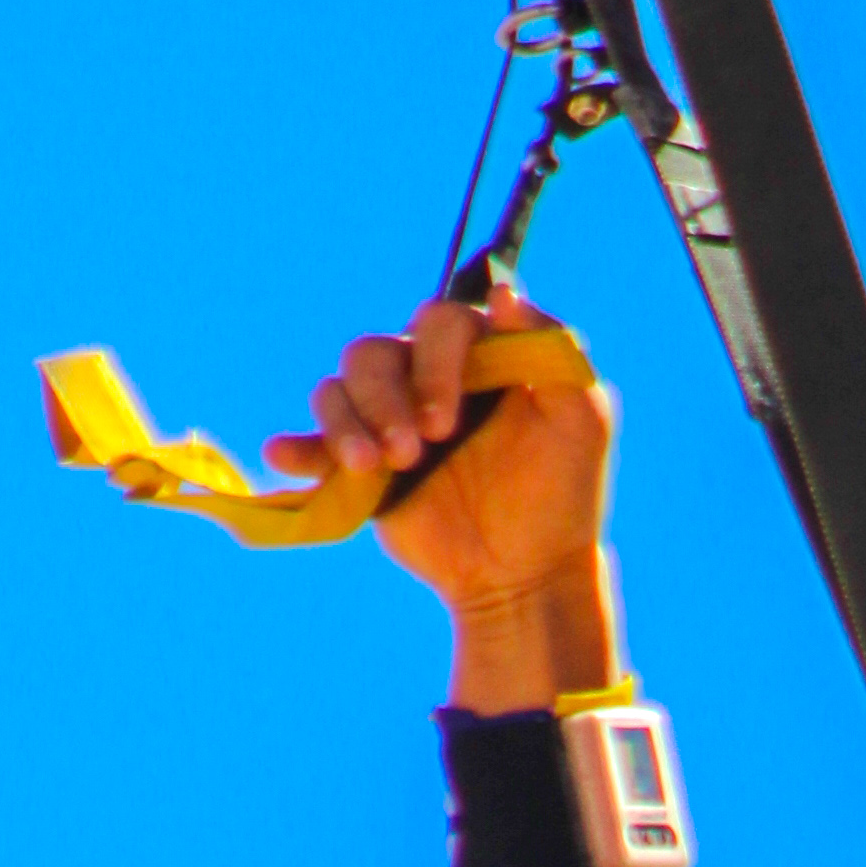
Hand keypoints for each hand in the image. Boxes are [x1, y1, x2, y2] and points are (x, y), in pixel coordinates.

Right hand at [263, 292, 616, 614]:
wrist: (527, 572)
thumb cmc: (563, 491)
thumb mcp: (582, 421)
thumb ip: (554, 353)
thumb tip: (504, 294)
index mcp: (475, 354)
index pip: (438, 324)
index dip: (435, 363)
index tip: (446, 423)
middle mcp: (422, 376)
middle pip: (373, 352)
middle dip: (385, 399)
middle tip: (411, 452)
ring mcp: (386, 418)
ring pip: (337, 389)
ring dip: (345, 422)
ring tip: (372, 467)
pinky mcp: (359, 467)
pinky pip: (312, 443)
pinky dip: (295, 447)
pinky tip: (283, 455)